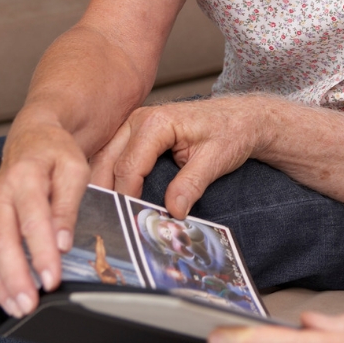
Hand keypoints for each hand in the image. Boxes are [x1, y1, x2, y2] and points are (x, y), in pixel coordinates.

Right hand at [0, 119, 89, 318]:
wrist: (33, 136)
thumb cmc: (57, 153)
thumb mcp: (74, 168)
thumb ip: (68, 204)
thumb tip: (62, 243)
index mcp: (25, 177)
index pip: (32, 221)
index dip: (41, 252)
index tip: (52, 278)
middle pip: (3, 240)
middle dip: (16, 276)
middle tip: (30, 303)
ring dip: (0, 283)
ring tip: (18, 306)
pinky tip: (5, 294)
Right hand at [89, 95, 272, 218]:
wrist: (241, 117)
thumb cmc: (230, 131)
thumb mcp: (215, 160)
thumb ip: (191, 184)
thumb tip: (173, 212)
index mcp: (156, 123)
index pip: (129, 167)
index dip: (126, 197)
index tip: (127, 222)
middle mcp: (138, 119)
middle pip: (107, 163)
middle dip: (105, 193)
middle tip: (108, 225)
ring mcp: (133, 125)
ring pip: (103, 159)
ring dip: (102, 186)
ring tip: (105, 215)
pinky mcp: (134, 134)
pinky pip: (112, 156)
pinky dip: (108, 177)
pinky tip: (111, 199)